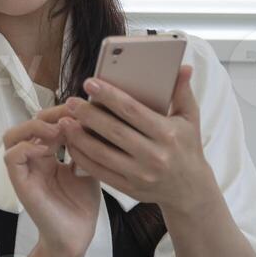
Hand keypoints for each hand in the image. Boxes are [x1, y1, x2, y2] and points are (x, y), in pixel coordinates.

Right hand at [2, 105, 100, 256]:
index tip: (82, 109)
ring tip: (58, 131)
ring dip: (34, 127)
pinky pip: (12, 157)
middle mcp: (33, 160)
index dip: (61, 112)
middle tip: (71, 115)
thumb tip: (88, 119)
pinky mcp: (20, 183)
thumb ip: (85, 146)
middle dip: (49, 114)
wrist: (76, 238)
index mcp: (48, 155)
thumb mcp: (89, 168)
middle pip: (28, 123)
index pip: (46, 123)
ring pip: (12, 136)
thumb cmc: (82, 206)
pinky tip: (48, 149)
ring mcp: (25, 171)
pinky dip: (27, 147)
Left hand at [58, 65, 215, 213]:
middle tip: (71, 101)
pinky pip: (100, 171)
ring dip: (79, 137)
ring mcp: (140, 174)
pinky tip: (71, 144)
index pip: (133, 110)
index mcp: (167, 134)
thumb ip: (183, 92)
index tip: (90, 83)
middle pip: (113, 131)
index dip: (109, 96)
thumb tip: (183, 67)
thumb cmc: (187, 147)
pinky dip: (83, 157)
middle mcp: (154, 155)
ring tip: (64, 122)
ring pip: (102, 153)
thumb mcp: (190, 119)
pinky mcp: (129, 188)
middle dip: (88, 115)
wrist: (190, 189)